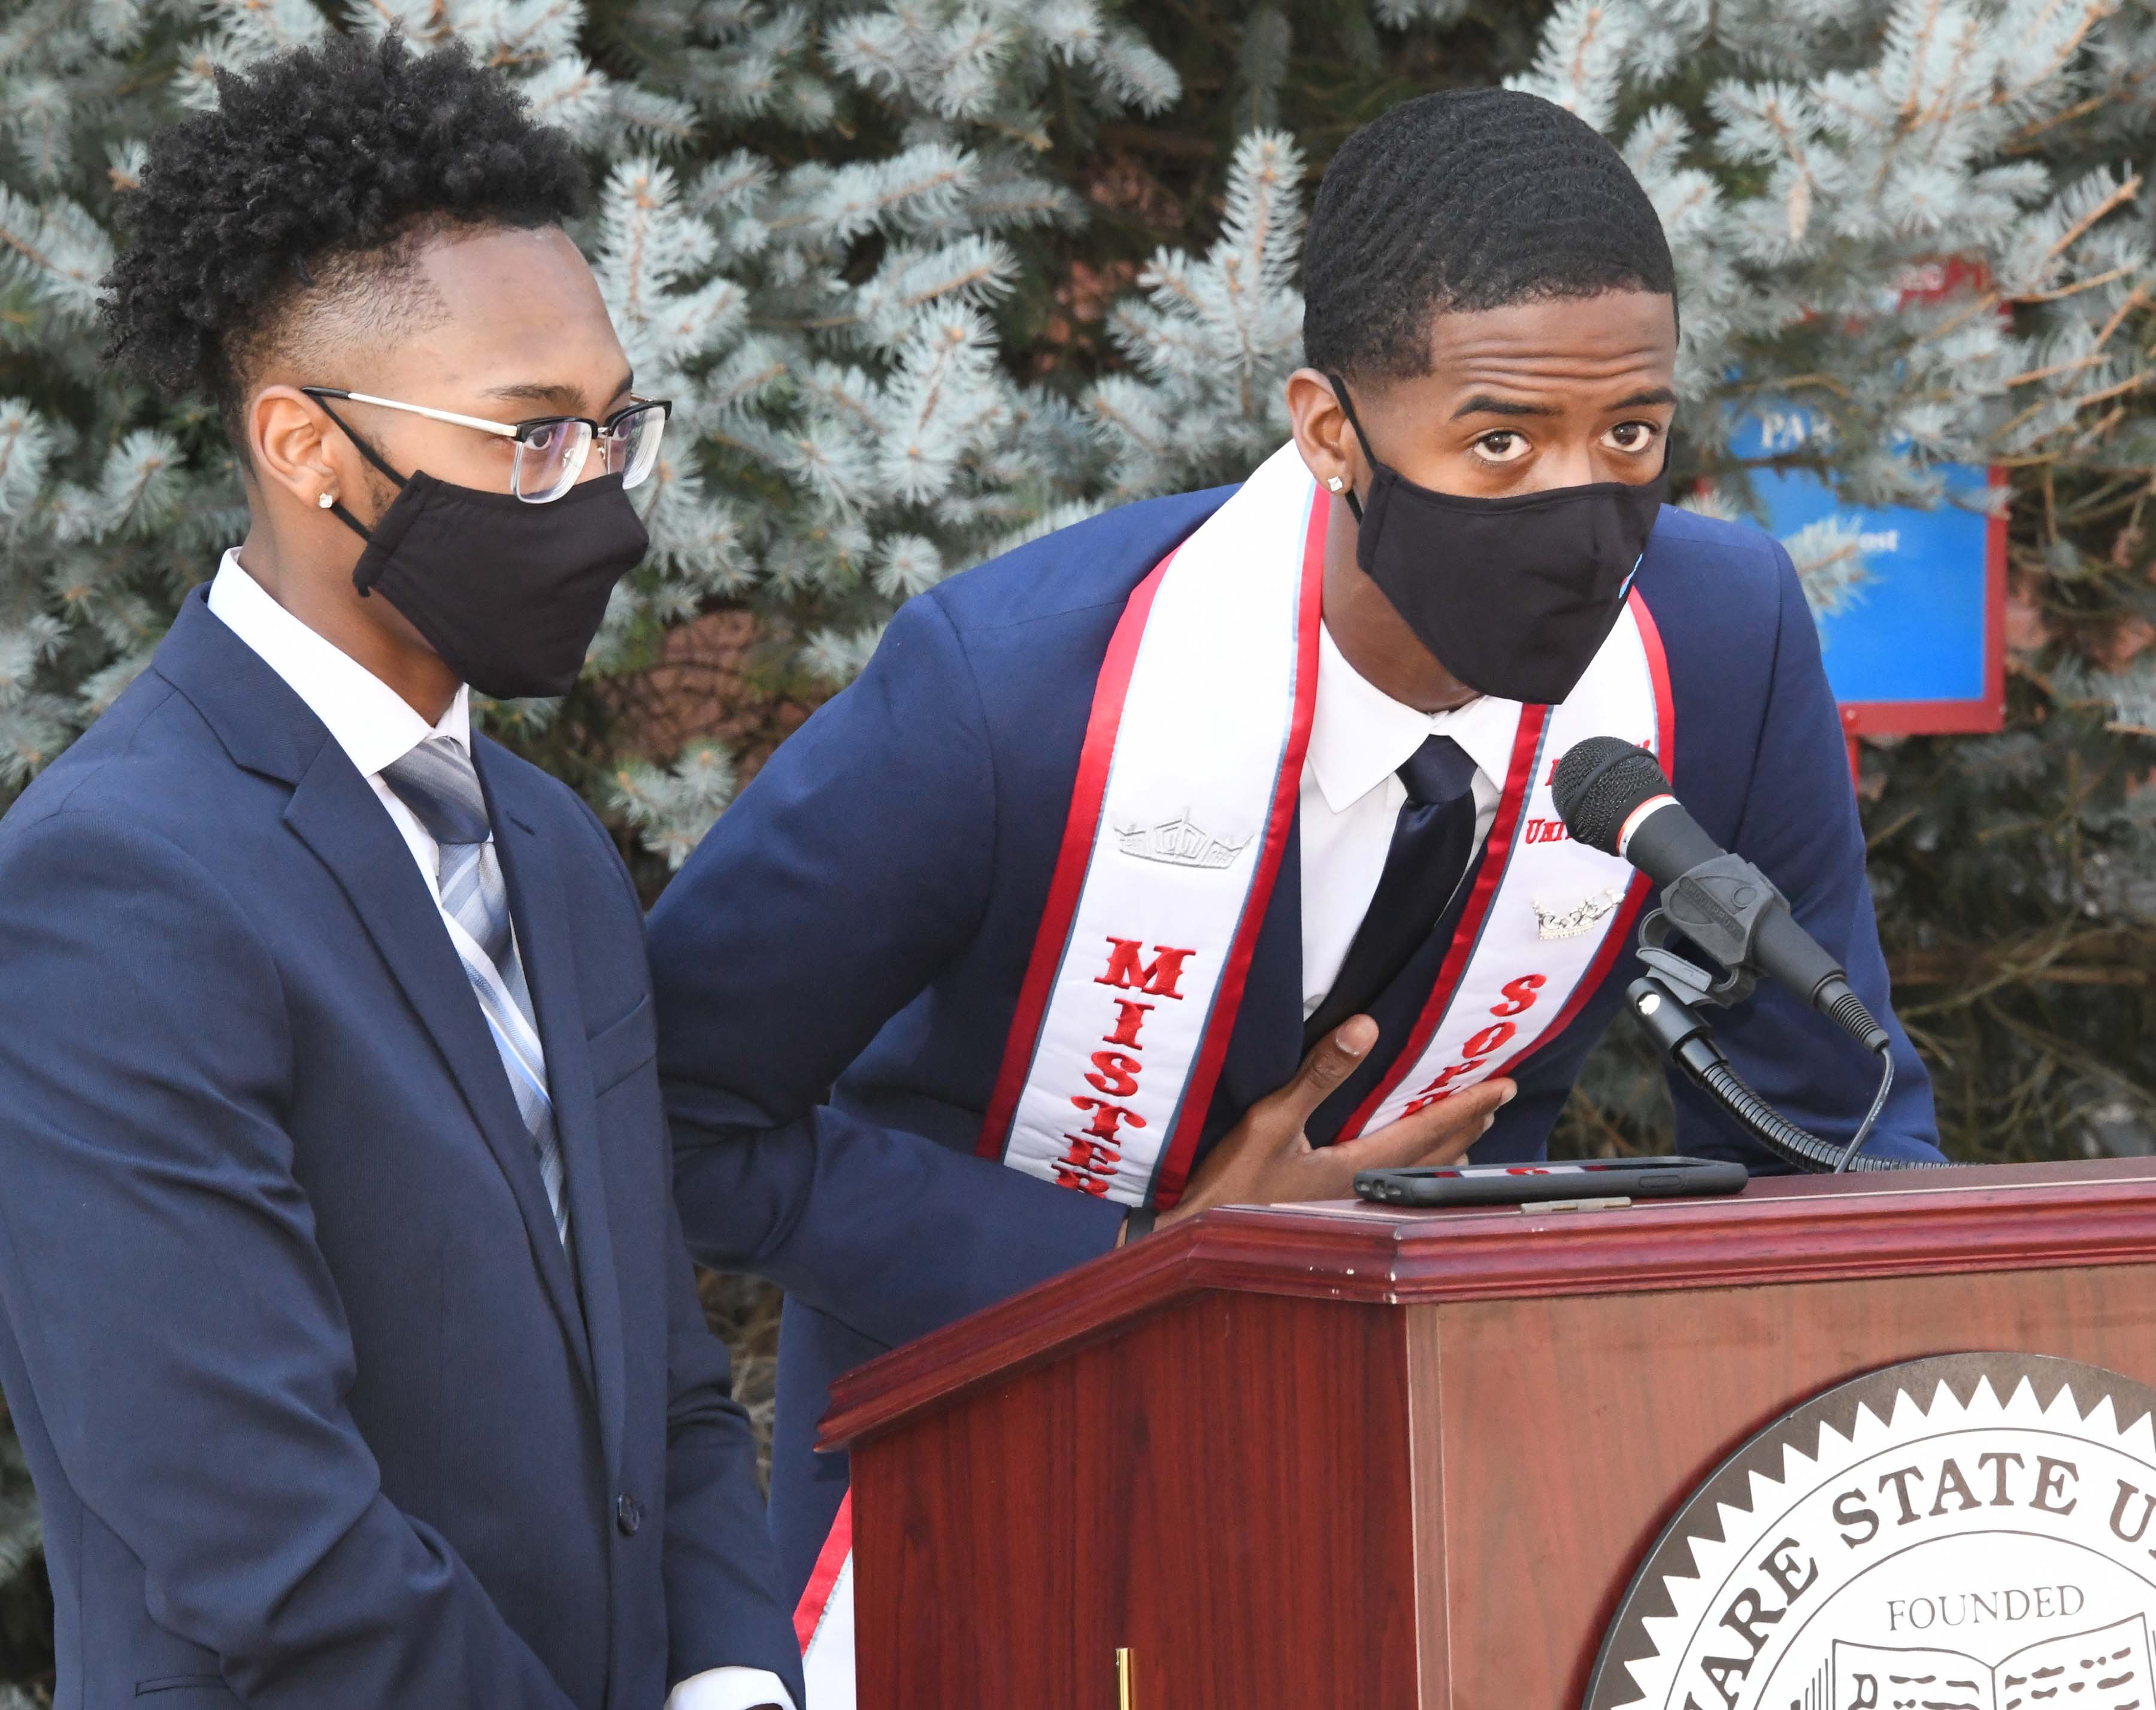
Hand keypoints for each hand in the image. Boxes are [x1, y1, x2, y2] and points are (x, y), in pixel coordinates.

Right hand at [1153, 1015, 1513, 1232]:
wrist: (1200, 1245)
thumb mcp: (1270, 1121)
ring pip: (1418, 1179)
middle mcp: (1365, 1193)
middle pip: (1435, 1158)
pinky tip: (1404, 1169)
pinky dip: (1418, 1171)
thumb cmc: (1231, 1188)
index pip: (1430, 1128)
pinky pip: (1394, 1187)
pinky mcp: (1333, 1216)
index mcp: (1360, 1167)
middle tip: (1495, 1102)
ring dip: (1448, 1152)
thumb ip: (1320, 1074)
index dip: (1469, 1104)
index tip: (1504, 1085)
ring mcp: (1351, 1210)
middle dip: (1468, 1127)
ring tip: (1466, 1134)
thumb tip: (1366, 1028)